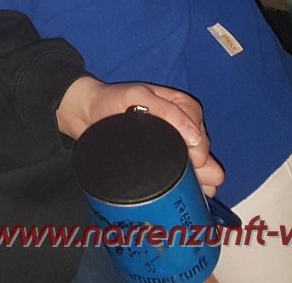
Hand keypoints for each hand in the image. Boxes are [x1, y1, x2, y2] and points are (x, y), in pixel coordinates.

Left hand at [56, 77, 223, 195]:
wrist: (88, 114)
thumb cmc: (111, 100)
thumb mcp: (137, 95)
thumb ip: (167, 111)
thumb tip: (195, 138)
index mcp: (182, 108)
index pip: (201, 135)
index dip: (199, 152)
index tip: (191, 163)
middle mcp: (183, 126)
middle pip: (204, 154)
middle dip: (202, 170)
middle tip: (192, 184)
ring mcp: (175, 143)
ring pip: (200, 167)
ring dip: (199, 180)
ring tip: (191, 193)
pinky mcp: (166, 158)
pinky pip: (186, 173)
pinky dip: (190, 184)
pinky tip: (188, 196)